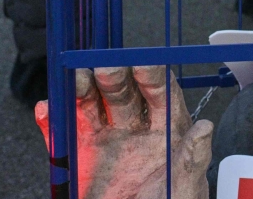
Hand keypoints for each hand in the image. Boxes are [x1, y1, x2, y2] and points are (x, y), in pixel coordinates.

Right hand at [35, 66, 213, 198]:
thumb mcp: (185, 187)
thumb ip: (193, 158)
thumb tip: (205, 127)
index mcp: (166, 128)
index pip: (161, 93)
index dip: (153, 76)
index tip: (144, 66)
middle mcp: (135, 126)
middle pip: (124, 92)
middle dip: (115, 77)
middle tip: (106, 69)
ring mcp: (106, 138)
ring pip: (92, 103)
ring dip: (82, 88)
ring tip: (75, 79)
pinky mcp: (80, 156)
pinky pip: (63, 133)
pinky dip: (52, 121)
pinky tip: (47, 109)